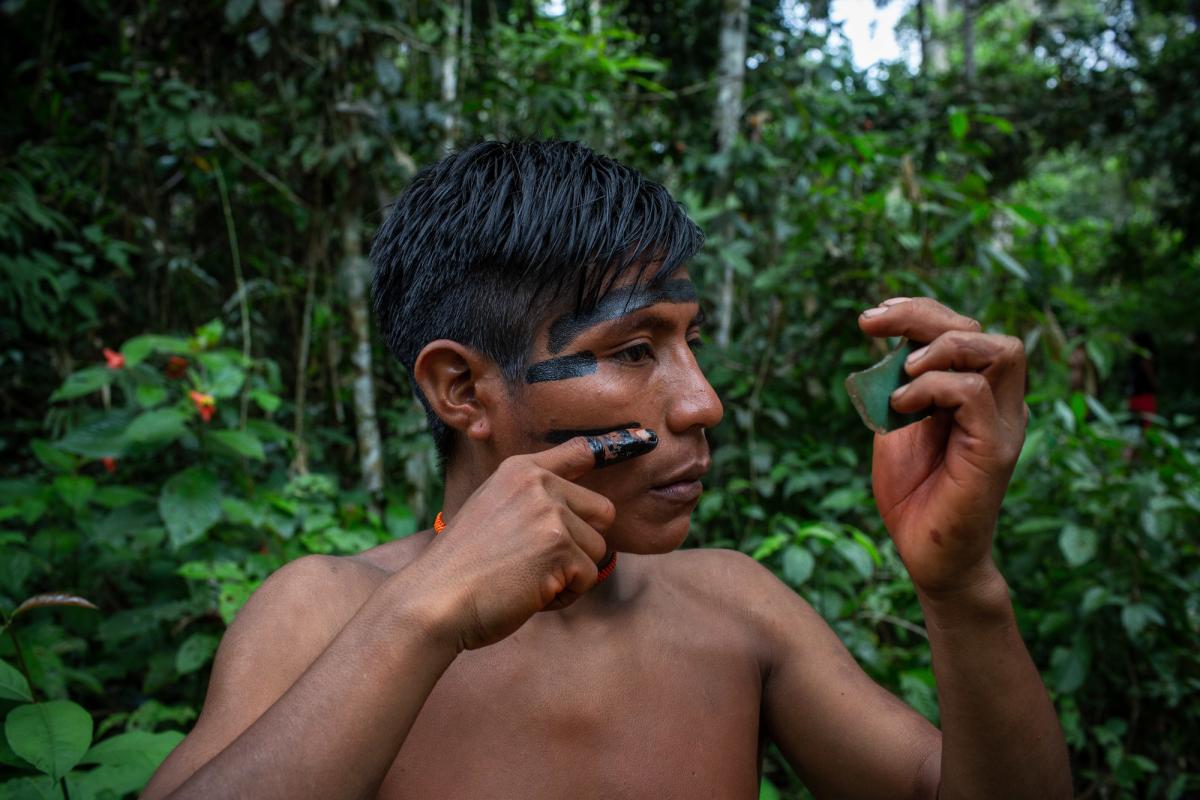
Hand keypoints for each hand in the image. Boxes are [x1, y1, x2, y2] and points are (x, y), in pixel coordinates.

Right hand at [403, 429, 655, 651]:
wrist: (434, 600)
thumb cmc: (462, 568)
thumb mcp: (494, 513)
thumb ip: (533, 502)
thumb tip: (588, 514)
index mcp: (521, 470)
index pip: (579, 451)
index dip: (618, 443)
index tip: (646, 436)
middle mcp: (538, 483)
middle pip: (601, 514)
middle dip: (580, 546)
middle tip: (535, 563)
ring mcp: (550, 512)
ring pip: (596, 551)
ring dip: (569, 575)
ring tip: (525, 579)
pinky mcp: (559, 545)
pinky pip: (588, 577)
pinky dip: (564, 595)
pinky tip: (529, 593)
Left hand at [858, 298, 1027, 594]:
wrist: (926, 555)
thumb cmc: (913, 493)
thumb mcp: (896, 425)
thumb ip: (899, 385)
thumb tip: (890, 345)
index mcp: (976, 392)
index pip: (961, 329)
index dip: (918, 311)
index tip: (871, 317)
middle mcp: (998, 403)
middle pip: (980, 329)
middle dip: (923, 315)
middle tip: (872, 325)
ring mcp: (1002, 424)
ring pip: (999, 349)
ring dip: (939, 348)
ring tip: (902, 373)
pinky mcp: (994, 450)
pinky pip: (974, 392)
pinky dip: (933, 386)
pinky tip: (901, 405)